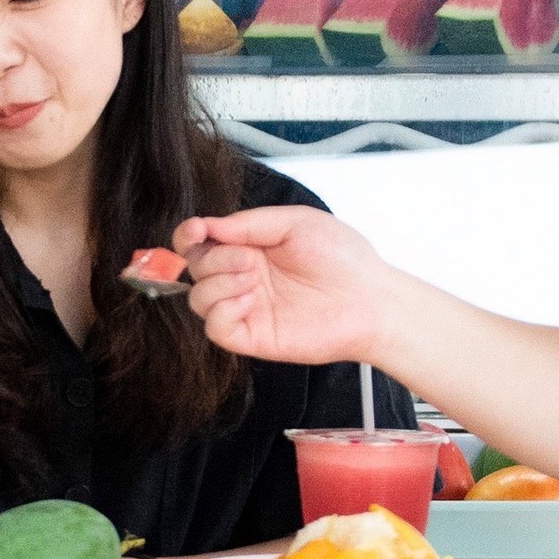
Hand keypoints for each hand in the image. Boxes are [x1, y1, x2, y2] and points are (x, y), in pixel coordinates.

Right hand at [178, 204, 403, 369]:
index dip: (188, 236)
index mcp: (251, 247)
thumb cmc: (343, 258)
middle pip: (196, 268)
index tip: (196, 231)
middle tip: (247, 258)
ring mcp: (247, 308)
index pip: (201, 243)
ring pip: (198, 299)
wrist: (370, 299)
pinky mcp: (253, 336)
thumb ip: (249, 223)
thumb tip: (209, 225)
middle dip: (213, 259)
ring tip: (251, 278)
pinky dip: (222, 311)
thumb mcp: (296, 222)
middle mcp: (244, 277)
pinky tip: (248, 301)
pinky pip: (215, 328)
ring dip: (217, 283)